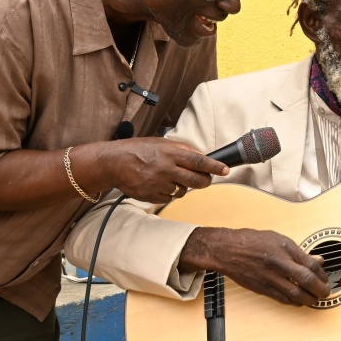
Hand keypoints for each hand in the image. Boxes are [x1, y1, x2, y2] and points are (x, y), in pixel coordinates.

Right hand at [85, 138, 228, 203]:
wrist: (114, 163)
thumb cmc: (138, 150)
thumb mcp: (161, 143)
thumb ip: (181, 149)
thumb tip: (200, 155)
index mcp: (170, 154)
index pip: (199, 161)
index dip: (215, 167)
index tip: (226, 170)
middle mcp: (166, 169)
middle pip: (196, 180)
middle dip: (206, 181)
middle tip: (207, 179)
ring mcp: (159, 184)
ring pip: (183, 191)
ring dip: (184, 186)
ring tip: (172, 177)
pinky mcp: (152, 196)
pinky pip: (169, 198)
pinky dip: (170, 193)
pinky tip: (160, 184)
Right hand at [179, 227, 330, 306]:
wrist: (228, 250)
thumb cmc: (253, 241)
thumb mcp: (279, 239)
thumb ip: (299, 252)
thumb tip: (318, 261)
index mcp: (285, 249)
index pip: (310, 265)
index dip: (322, 274)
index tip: (325, 278)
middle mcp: (279, 264)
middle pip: (306, 281)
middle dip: (320, 290)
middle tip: (325, 292)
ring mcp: (270, 278)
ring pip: (295, 294)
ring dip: (309, 299)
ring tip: (316, 299)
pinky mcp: (262, 289)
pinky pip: (282, 299)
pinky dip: (294, 302)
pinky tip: (300, 301)